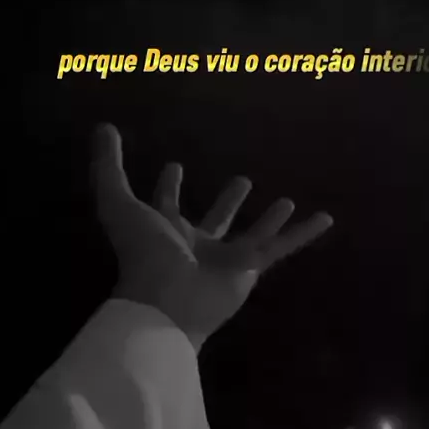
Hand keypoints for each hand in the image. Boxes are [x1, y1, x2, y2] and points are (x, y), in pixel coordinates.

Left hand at [92, 124, 333, 351]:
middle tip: (241, 181)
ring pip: (253, 234)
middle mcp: (196, 244)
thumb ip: (108, 166)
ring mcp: (226, 259)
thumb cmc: (143, 253)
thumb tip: (103, 127)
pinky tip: (325, 218)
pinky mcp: (251, 269)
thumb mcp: (118, 202)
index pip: (166, 204)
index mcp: (165, 230)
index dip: (169, 186)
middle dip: (227, 201)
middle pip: (215, 219)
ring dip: (267, 219)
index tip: (174, 166)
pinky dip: (304, 234)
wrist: (167, 302)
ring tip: (285, 200)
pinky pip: (283, 247)